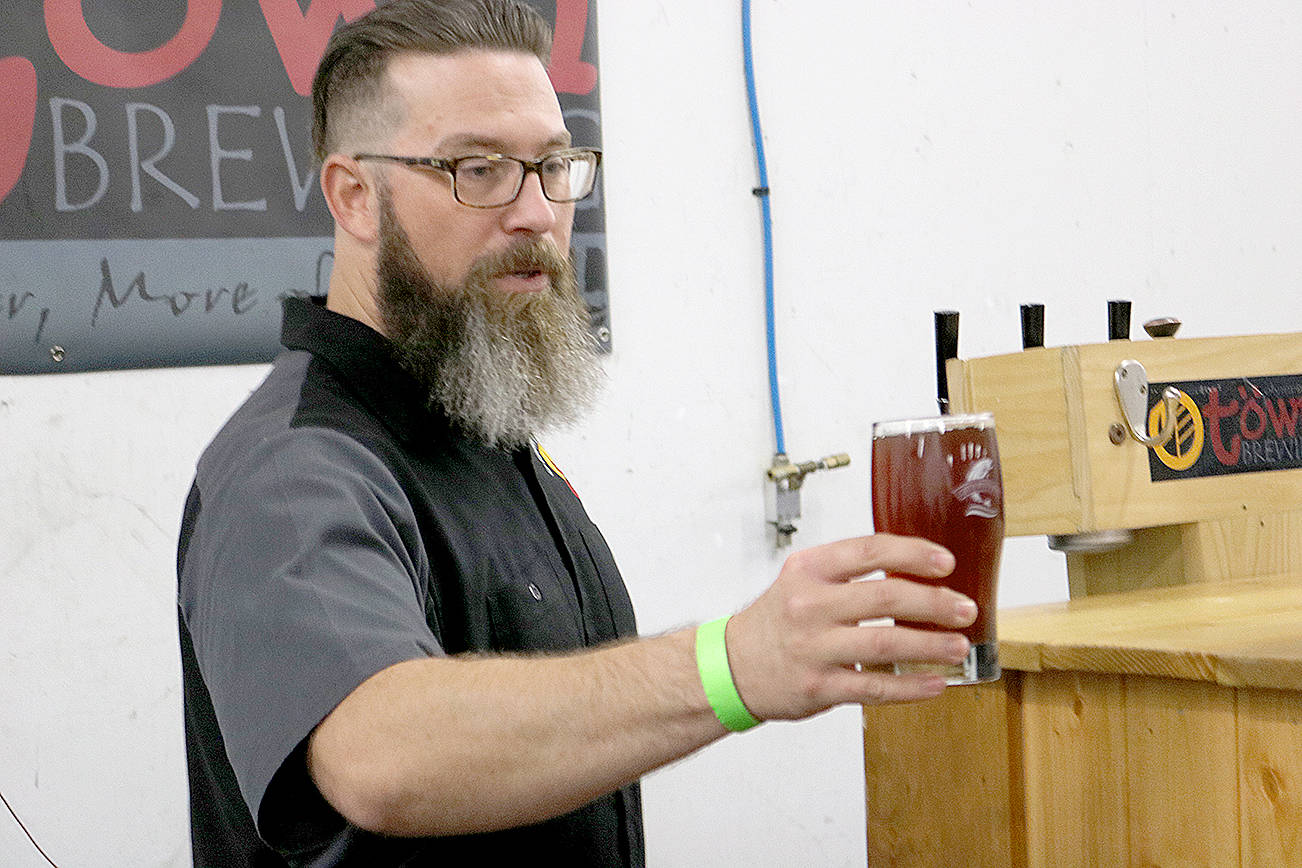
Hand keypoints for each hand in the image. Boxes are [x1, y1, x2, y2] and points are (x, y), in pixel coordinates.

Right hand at [724, 534, 977, 719]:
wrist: (732, 666)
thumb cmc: (776, 621)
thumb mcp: (801, 580)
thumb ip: (848, 573)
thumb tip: (915, 572)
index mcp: (809, 570)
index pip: (869, 551)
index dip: (913, 555)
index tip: (945, 562)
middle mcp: (810, 605)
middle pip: (885, 597)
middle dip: (934, 602)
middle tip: (964, 608)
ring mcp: (814, 648)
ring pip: (885, 645)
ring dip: (930, 646)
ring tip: (958, 645)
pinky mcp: (819, 687)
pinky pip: (875, 688)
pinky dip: (910, 687)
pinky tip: (935, 683)